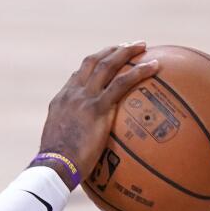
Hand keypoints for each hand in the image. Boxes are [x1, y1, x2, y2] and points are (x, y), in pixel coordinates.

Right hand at [38, 43, 157, 186]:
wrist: (54, 164)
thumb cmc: (58, 164)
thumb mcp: (60, 145)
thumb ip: (73, 138)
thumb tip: (85, 148)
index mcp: (61, 101)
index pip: (78, 75)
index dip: (93, 64)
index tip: (106, 60)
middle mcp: (72, 94)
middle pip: (92, 62)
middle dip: (111, 50)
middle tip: (127, 46)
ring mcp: (84, 98)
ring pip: (107, 65)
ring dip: (126, 51)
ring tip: (142, 46)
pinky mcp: (97, 107)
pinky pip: (122, 83)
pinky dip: (140, 71)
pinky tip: (155, 66)